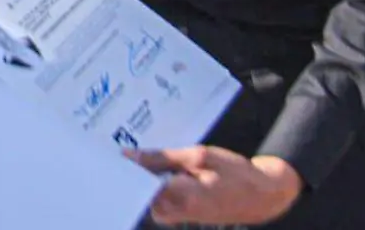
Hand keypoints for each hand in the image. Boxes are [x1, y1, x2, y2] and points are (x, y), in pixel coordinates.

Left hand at [129, 148, 303, 226]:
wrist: (261, 196)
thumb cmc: (234, 173)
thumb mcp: (198, 155)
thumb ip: (162, 157)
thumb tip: (128, 156)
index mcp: (181, 197)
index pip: (137, 186)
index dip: (119, 170)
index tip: (103, 154)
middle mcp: (174, 212)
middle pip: (136, 192)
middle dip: (126, 171)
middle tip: (113, 148)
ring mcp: (175, 216)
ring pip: (144, 194)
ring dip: (139, 176)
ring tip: (134, 153)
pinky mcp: (177, 215)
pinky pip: (154, 197)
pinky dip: (150, 182)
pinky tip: (152, 165)